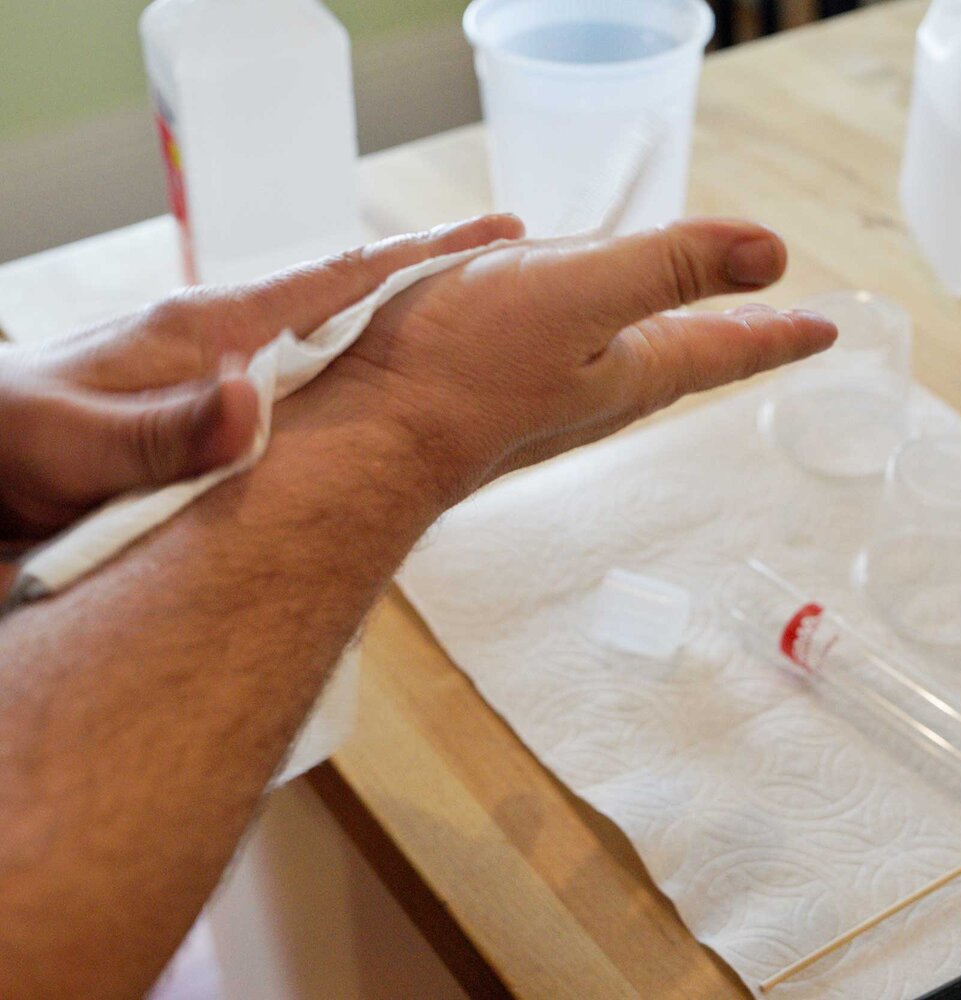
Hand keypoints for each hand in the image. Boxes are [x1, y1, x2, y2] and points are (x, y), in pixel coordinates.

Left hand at [0, 215, 525, 553]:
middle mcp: (226, 345)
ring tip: (474, 341)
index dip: (419, 259)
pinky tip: (385, 405)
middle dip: (433, 288)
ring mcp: (220, 378)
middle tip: (514, 279)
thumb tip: (252, 402)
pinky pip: (309, 391)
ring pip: (335, 349)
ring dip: (401, 337)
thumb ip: (158, 430)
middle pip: (351, 304)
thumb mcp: (71, 445)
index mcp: (207, 332)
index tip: (496, 236)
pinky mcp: (210, 416)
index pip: (333, 281)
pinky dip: (359, 383)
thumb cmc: (1, 449)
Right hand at [319, 217, 836, 506]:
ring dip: (667, 331)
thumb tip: (772, 253)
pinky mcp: (495, 390)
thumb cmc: (462, 365)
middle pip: (685, 354)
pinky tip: (564, 317)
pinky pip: (562, 346)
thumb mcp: (577, 293)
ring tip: (691, 322)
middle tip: (774, 330)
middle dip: (733, 337)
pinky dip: (586, 322)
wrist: (361, 437)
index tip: (827, 328)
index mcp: (634, 367)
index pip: (728, 347)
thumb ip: (668, 266)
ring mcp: (547, 396)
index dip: (779, 330)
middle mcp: (600, 389)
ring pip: (624, 353)